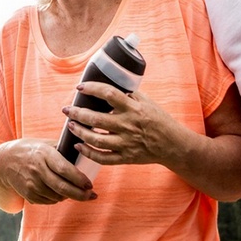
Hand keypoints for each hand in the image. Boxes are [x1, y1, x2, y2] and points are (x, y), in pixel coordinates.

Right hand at [0, 138, 95, 204]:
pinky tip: (58, 192)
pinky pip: (49, 201)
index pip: (64, 169)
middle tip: (91, 195)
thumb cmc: (29, 151)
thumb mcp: (43, 144)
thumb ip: (61, 149)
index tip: (90, 184)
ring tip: (75, 191)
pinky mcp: (29, 195)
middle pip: (62, 187)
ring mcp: (32, 184)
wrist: (3, 163)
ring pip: (58, 196)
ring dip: (69, 196)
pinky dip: (57, 198)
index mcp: (43, 154)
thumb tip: (84, 154)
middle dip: (80, 194)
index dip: (79, 179)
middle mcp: (37, 169)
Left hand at [63, 82, 182, 167]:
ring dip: (80, 132)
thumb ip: (128, 94)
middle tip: (67, 109)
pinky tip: (79, 146)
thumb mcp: (147, 102)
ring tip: (71, 125)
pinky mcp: (126, 157)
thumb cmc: (159, 120)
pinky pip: (103, 158)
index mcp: (133, 109)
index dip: (92, 89)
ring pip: (96, 140)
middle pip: (97, 119)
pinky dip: (88, 153)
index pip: (109, 94)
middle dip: (77, 113)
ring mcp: (126, 143)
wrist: (174, 145)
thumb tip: (109, 83)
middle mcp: (128, 126)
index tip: (80, 87)